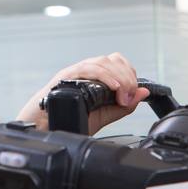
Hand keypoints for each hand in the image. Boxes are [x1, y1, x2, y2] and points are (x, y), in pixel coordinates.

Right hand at [15, 53, 150, 133]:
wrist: (44, 129)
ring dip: (118, 77)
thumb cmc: (69, 121)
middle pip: (113, 60)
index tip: (133, 92)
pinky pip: (86, 68)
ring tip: (121, 94)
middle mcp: (86, 72)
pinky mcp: (65, 77)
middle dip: (127, 77)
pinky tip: (112, 88)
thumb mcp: (104, 116)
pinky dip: (103, 76)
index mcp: (95, 78)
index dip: (130, 74)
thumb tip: (143, 92)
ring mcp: (75, 72)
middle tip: (127, 96)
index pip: (118, 63)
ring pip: (102, 61)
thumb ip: (123, 106)